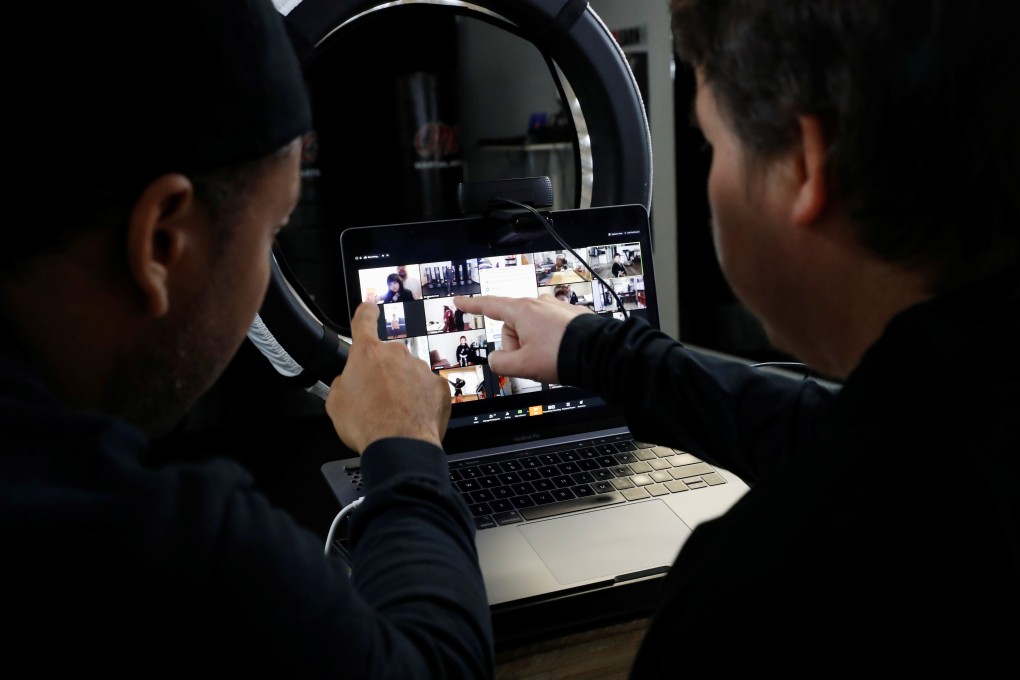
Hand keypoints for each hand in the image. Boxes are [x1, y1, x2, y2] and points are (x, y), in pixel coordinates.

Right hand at [326, 302, 449, 452]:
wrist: (400, 446)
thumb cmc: (368, 425)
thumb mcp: (336, 403)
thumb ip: (342, 383)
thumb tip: (348, 383)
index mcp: (367, 353)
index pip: (364, 320)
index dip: (366, 313)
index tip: (369, 309)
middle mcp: (396, 355)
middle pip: (388, 357)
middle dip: (383, 373)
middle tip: (376, 398)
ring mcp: (420, 369)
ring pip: (409, 373)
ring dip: (402, 388)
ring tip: (393, 414)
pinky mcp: (439, 386)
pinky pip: (427, 388)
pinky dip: (421, 400)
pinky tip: (411, 417)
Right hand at [453, 294, 591, 383]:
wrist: (599, 353)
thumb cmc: (561, 356)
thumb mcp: (522, 366)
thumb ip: (500, 363)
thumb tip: (497, 359)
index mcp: (522, 311)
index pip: (489, 306)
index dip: (471, 305)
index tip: (459, 301)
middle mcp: (538, 303)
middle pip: (512, 325)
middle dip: (515, 345)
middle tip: (529, 361)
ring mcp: (555, 307)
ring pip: (531, 329)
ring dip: (533, 345)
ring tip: (549, 358)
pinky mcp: (569, 315)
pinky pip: (549, 329)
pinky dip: (549, 342)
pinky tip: (559, 352)